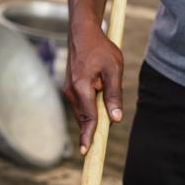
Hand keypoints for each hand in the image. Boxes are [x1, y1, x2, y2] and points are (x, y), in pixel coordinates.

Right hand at [64, 16, 123, 155]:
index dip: (89, 136)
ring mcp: (69, 90)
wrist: (82, 32)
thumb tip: (115, 118)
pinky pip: (82, 104)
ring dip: (94, 114)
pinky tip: (100, 96)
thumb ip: (114, 94)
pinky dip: (90, 107)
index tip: (87, 152)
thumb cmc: (100, 48)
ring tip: (106, 100)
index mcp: (82, 87)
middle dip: (95, 126)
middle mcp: (71, 91)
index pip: (88, 118)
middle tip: (105, 132)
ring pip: (83, 111)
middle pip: (85, 118)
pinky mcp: (71, 88)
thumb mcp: (114, 69)